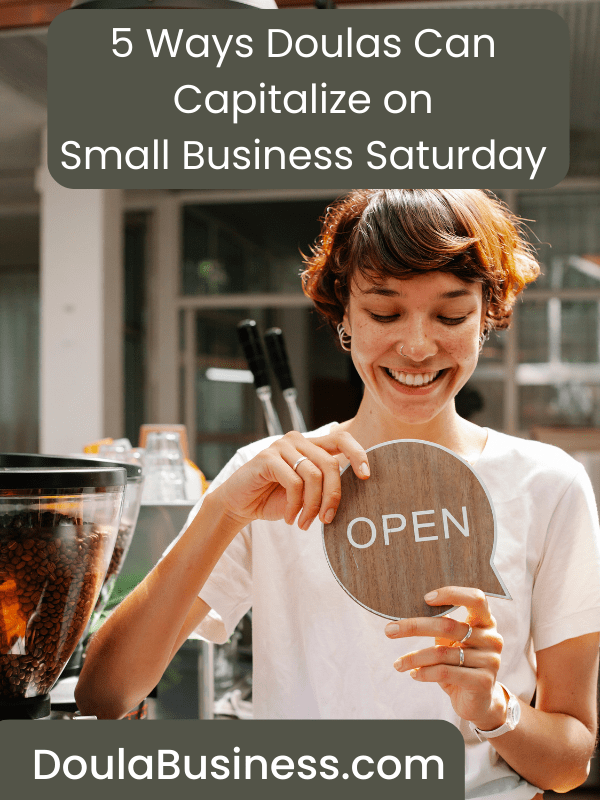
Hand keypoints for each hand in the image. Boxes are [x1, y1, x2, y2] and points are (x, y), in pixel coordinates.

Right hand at [211, 429, 369, 529]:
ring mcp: (281, 446)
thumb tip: (356, 490)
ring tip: (304, 523)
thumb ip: (324, 485)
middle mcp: (297, 440)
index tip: (367, 476)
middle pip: (330, 464)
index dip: (358, 454)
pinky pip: (293, 483)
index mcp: (310, 445)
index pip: (341, 439)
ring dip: (312, 506)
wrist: (239, 505)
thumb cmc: (274, 499)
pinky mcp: (267, 458)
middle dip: (333, 496)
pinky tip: (289, 517)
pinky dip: (294, 505)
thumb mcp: (305, 493)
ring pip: (313, 475)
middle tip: (327, 519)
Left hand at [385, 587, 505, 728]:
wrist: (479, 702)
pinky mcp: (483, 682)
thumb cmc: (461, 664)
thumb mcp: (453, 642)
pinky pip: (445, 673)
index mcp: (486, 621)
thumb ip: (442, 626)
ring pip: (441, 653)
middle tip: (389, 630)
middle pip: (448, 625)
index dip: (452, 594)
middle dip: (414, 627)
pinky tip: (413, 674)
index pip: (476, 598)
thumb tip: (409, 613)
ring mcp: (490, 660)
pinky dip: (424, 672)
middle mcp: (491, 638)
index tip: (425, 598)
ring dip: (413, 658)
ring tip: (397, 664)